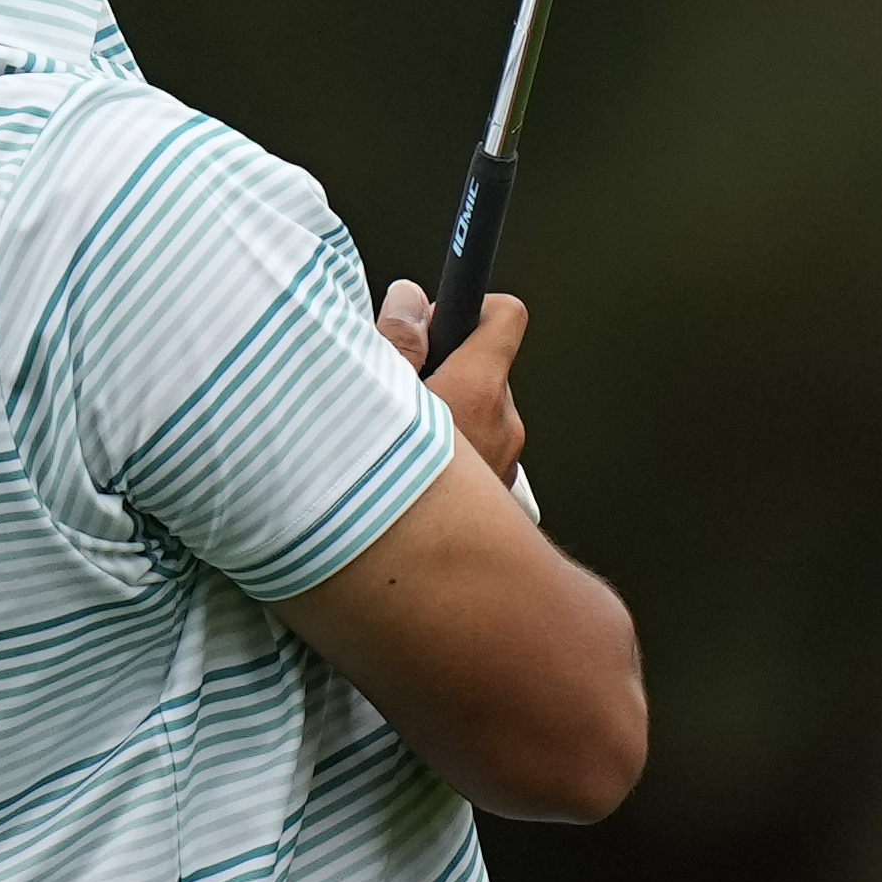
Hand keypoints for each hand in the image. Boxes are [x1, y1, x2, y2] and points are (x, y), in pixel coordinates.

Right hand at [378, 279, 527, 485]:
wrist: (415, 581)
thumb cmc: (386, 488)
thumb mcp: (376, 396)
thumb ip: (398, 338)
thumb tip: (411, 300)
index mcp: (481, 388)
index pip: (503, 317)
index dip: (471, 307)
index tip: (440, 315)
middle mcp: (504, 425)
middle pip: (484, 370)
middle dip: (445, 370)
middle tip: (400, 390)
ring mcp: (505, 467)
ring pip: (479, 418)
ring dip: (446, 420)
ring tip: (400, 443)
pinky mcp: (499, 503)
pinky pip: (478, 458)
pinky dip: (452, 458)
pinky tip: (410, 479)